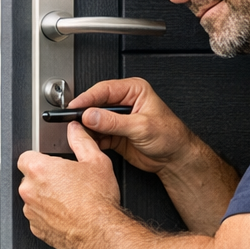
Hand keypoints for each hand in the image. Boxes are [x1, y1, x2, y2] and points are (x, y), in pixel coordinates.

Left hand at [17, 123, 121, 248]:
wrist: (100, 232)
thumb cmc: (98, 200)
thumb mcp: (96, 161)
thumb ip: (81, 141)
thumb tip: (76, 130)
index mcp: (39, 169)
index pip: (26, 156)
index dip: (40, 158)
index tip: (51, 162)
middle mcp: (29, 190)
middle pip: (29, 178)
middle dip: (44, 178)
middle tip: (65, 181)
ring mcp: (31, 211)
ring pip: (33, 198)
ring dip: (45, 197)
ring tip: (68, 198)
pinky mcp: (36, 228)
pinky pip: (38, 217)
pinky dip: (48, 215)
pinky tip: (66, 212)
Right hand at [66, 78, 194, 175]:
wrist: (175, 158)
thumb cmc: (170, 137)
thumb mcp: (141, 127)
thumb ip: (113, 122)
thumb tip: (90, 115)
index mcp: (134, 91)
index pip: (104, 90)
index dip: (87, 98)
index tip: (75, 107)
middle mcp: (124, 102)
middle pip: (95, 104)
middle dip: (85, 114)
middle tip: (74, 122)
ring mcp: (117, 119)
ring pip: (93, 120)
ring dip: (86, 129)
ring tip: (81, 134)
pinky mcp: (113, 134)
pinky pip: (96, 135)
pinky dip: (91, 140)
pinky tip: (90, 143)